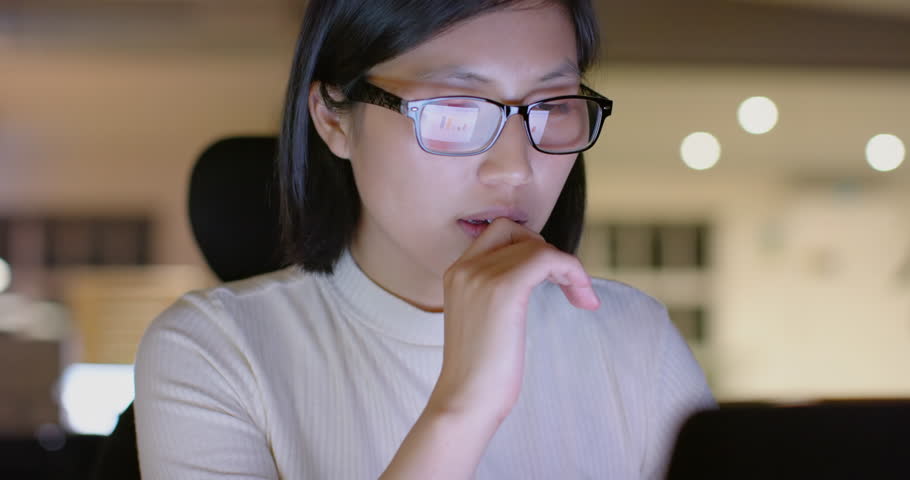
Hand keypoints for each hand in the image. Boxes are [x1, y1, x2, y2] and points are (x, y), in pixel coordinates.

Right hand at [428, 218, 599, 422]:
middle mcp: (465, 267)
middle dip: (547, 251)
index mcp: (456, 272)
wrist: (465, 400)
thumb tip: (537, 276)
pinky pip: (548, 259)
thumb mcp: (483, 320)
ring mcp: (482, 275)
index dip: (529, 246)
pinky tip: (582, 298)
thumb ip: (496, 292)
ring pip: (538, 246)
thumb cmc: (480, 373)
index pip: (498, 232)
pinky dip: (573, 272)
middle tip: (566, 285)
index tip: (550, 277)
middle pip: (518, 232)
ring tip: (581, 297)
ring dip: (568, 268)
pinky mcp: (504, 288)